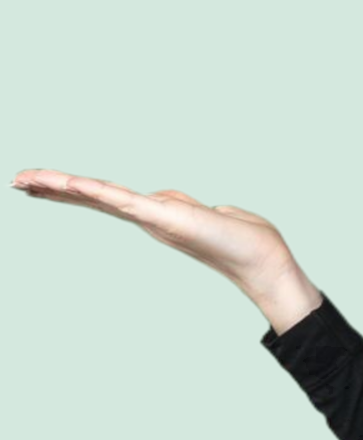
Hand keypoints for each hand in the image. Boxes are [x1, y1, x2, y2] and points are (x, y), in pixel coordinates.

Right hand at [10, 165, 294, 300]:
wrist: (261, 258)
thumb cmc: (240, 239)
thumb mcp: (205, 213)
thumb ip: (182, 206)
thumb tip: (172, 202)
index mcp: (153, 212)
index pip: (104, 197)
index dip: (71, 190)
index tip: (40, 182)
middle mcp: (146, 216)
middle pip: (91, 198)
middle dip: (53, 189)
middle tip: (16, 180)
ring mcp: (152, 217)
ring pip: (98, 197)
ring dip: (61, 187)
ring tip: (26, 180)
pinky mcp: (163, 217)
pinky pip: (123, 200)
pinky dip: (95, 191)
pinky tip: (70, 184)